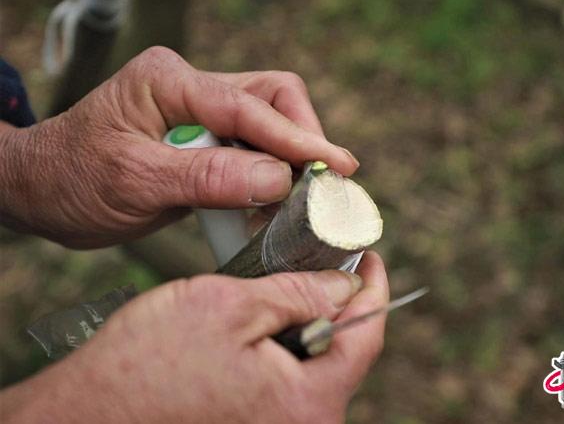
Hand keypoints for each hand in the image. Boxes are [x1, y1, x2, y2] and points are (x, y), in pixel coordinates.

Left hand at [0, 46, 358, 247]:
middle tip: (323, 186)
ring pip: (269, 121)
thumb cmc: (73, 182)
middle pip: (272, 97)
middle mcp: (190, 86)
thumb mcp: (135, 183)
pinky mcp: (205, 137)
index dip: (298, 139)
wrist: (43, 191)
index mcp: (168, 81)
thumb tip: (277, 179)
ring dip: (290, 160)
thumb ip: (207, 178)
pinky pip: (253, 147)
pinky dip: (270, 174)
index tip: (338, 166)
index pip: (248, 106)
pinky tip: (269, 204)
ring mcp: (200, 110)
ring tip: (297, 203)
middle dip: (304, 139)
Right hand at [0, 252, 388, 422]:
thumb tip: (345, 288)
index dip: (373, 289)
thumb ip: (299, 295)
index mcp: (308, 403)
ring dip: (303, 326)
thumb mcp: (230, 307)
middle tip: (319, 265)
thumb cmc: (149, 363)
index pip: (367, 336)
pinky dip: (281, 349)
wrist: (87, 414)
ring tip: (279, 291)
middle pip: (341, 353)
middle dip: (335, 306)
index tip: (368, 258)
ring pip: (313, 366)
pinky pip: (286, 384)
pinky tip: (257, 327)